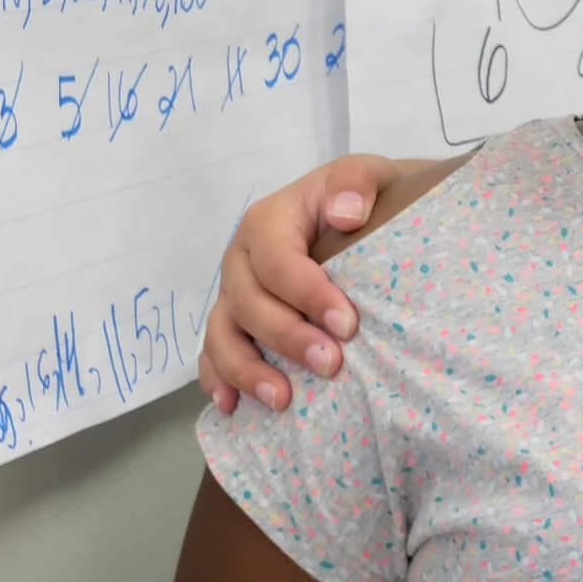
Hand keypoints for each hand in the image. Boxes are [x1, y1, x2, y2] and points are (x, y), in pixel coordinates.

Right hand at [198, 153, 397, 412]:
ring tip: (282, 399)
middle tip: (330, 365)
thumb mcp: (369, 174)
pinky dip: (218, 379)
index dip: (308, 296)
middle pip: (247, 303)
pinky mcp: (236, 321)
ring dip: (246, 369)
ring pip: (222, 334)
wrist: (368, 214)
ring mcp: (234, 293)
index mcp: (268, 221)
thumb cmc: (367, 197)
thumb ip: (356, 182)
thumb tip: (345, 213)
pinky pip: (213, 352)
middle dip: (286, 338)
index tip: (348, 325)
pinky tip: (230, 406)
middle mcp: (242, 259)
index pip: (278, 263)